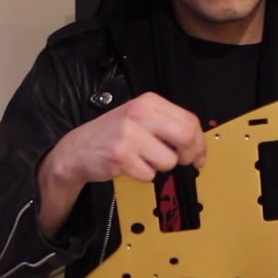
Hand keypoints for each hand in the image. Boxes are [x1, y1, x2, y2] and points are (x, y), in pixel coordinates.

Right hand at [37, 93, 205, 237]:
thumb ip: (169, 127)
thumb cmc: (114, 135)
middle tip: (183, 162)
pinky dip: (144, 175)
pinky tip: (131, 166)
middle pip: (186, 137)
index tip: (199, 156)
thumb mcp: (141, 119)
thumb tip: (200, 150)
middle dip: (190, 155)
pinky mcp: (121, 156)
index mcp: (149, 101)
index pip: (190, 120)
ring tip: (144, 159)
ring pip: (169, 161)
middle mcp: (140, 113)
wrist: (77, 149)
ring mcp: (129, 134)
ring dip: (161, 167)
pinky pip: (149, 175)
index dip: (200, 142)